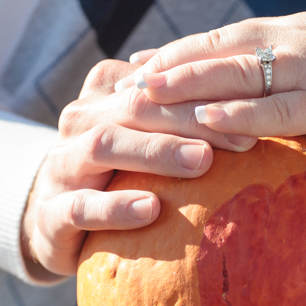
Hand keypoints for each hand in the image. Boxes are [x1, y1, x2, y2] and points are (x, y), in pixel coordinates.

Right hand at [21, 59, 256, 281]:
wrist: (54, 221)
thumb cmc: (116, 176)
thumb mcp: (143, 139)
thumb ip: (178, 118)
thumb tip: (250, 109)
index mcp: (103, 95)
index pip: (156, 85)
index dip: (204, 95)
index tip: (254, 113)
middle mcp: (79, 121)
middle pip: (134, 107)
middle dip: (189, 120)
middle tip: (241, 140)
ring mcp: (61, 164)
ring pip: (104, 145)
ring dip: (155, 151)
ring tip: (201, 162)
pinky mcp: (51, 212)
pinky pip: (81, 206)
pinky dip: (116, 206)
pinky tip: (150, 209)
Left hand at [117, 12, 305, 168]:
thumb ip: (281, 74)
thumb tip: (243, 94)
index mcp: (285, 36)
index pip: (217, 42)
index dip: (174, 54)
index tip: (136, 70)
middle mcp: (289, 44)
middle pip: (215, 52)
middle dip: (167, 68)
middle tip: (124, 85)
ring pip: (237, 74)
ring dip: (189, 83)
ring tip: (147, 96)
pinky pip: (278, 108)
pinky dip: (241, 113)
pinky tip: (209, 119)